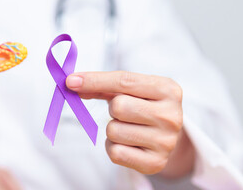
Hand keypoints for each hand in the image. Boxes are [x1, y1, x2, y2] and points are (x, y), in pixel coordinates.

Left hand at [66, 71, 194, 176]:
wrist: (167, 136)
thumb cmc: (143, 106)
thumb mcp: (129, 90)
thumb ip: (102, 85)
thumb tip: (72, 83)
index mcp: (168, 89)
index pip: (124, 81)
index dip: (94, 80)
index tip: (70, 81)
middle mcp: (172, 116)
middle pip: (118, 107)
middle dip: (113, 109)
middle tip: (124, 113)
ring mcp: (166, 141)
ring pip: (113, 131)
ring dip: (112, 129)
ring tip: (128, 128)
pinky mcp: (156, 163)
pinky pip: (115, 153)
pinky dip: (113, 147)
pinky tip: (128, 143)